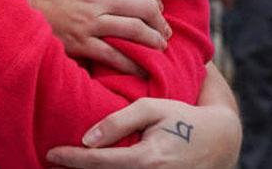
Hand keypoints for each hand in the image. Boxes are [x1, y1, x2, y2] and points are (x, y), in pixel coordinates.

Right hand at [0, 0, 169, 75]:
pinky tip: (139, 68)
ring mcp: (87, 22)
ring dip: (153, 41)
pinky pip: (112, 55)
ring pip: (134, 32)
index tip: (155, 3)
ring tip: (158, 47)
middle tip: (163, 31)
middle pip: (145, 8)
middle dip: (160, 21)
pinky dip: (131, 64)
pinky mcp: (77, 43)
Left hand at [46, 97, 240, 168]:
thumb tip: (87, 138)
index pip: (99, 162)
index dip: (72, 159)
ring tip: (67, 166)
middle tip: (51, 162)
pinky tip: (91, 167)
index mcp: (147, 159)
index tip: (51, 153)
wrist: (220, 141)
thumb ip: (118, 121)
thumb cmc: (182, 118)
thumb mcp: (152, 108)